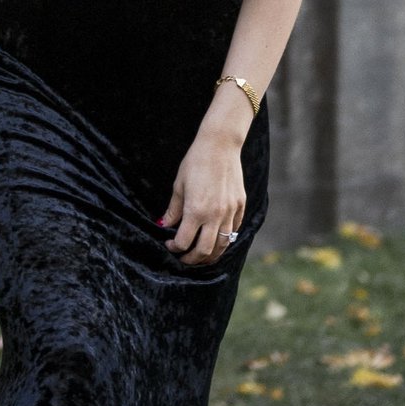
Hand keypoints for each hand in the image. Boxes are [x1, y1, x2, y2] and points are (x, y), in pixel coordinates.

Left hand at [159, 114, 247, 264]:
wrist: (220, 146)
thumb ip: (173, 209)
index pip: (184, 242)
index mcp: (196, 211)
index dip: (174, 248)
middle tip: (184, 258)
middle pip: (204, 251)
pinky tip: (216, 239)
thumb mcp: (179, 186)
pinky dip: (225, 240)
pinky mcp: (240, 206)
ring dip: (210, 255)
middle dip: (192, 259)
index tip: (170, 245)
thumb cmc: (195, 162)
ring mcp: (230, 212)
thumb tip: (164, 225)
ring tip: (201, 256)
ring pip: (222, 245)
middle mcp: (215, 215)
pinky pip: (234, 231)